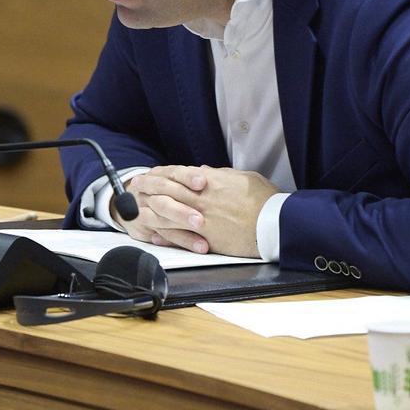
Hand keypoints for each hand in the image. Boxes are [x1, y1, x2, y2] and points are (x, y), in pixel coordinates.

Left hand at [116, 165, 276, 257]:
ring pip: (170, 213)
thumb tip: (205, 172)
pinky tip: (154, 236)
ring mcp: (202, 218)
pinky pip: (180, 236)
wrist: (274, 224)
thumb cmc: (265, 200)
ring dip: (151, 211)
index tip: (154, 174)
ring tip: (137, 212)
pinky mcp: (206, 237)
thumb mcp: (245, 178)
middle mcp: (202, 198)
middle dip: (150, 188)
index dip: (164, 174)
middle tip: (136, 187)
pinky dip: (165, 235)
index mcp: (212, 180)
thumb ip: (222, 174)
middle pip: (169, 191)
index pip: (181, 174)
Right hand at [116, 165, 210, 251]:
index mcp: (160, 175)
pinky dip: (176, 242)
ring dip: (182, 233)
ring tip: (202, 244)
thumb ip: (195, 177)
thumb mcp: (177, 179)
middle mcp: (149, 191)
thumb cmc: (166, 190)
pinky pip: (161, 236)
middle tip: (200, 221)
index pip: (174, 173)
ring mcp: (144, 209)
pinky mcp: (144, 227)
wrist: (132, 201)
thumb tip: (212, 172)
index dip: (188, 177)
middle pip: (164, 200)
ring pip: (161, 220)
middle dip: (181, 211)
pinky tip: (191, 248)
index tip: (202, 183)